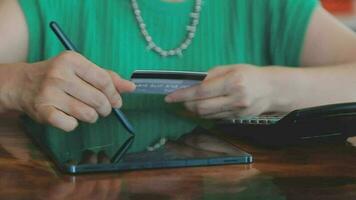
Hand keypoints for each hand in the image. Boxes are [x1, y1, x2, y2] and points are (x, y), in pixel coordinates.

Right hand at [14, 51, 134, 131]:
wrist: (23, 84)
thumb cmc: (59, 76)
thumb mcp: (81, 69)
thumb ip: (107, 77)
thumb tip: (131, 87)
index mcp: (72, 60)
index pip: (104, 80)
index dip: (114, 94)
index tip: (116, 101)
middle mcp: (59, 74)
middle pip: (98, 99)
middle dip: (105, 108)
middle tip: (102, 109)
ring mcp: (49, 93)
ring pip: (87, 114)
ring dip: (92, 117)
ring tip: (86, 112)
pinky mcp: (43, 111)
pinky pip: (70, 125)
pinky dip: (73, 124)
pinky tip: (69, 117)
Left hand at [165, 65, 273, 118]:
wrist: (272, 89)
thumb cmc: (250, 74)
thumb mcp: (231, 68)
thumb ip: (211, 75)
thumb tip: (192, 83)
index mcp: (233, 81)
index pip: (201, 91)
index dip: (182, 95)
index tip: (169, 97)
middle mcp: (235, 98)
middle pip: (201, 107)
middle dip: (186, 104)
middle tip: (179, 99)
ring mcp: (237, 111)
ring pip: (206, 115)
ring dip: (194, 109)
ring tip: (190, 102)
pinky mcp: (237, 118)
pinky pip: (214, 118)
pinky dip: (205, 113)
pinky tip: (204, 106)